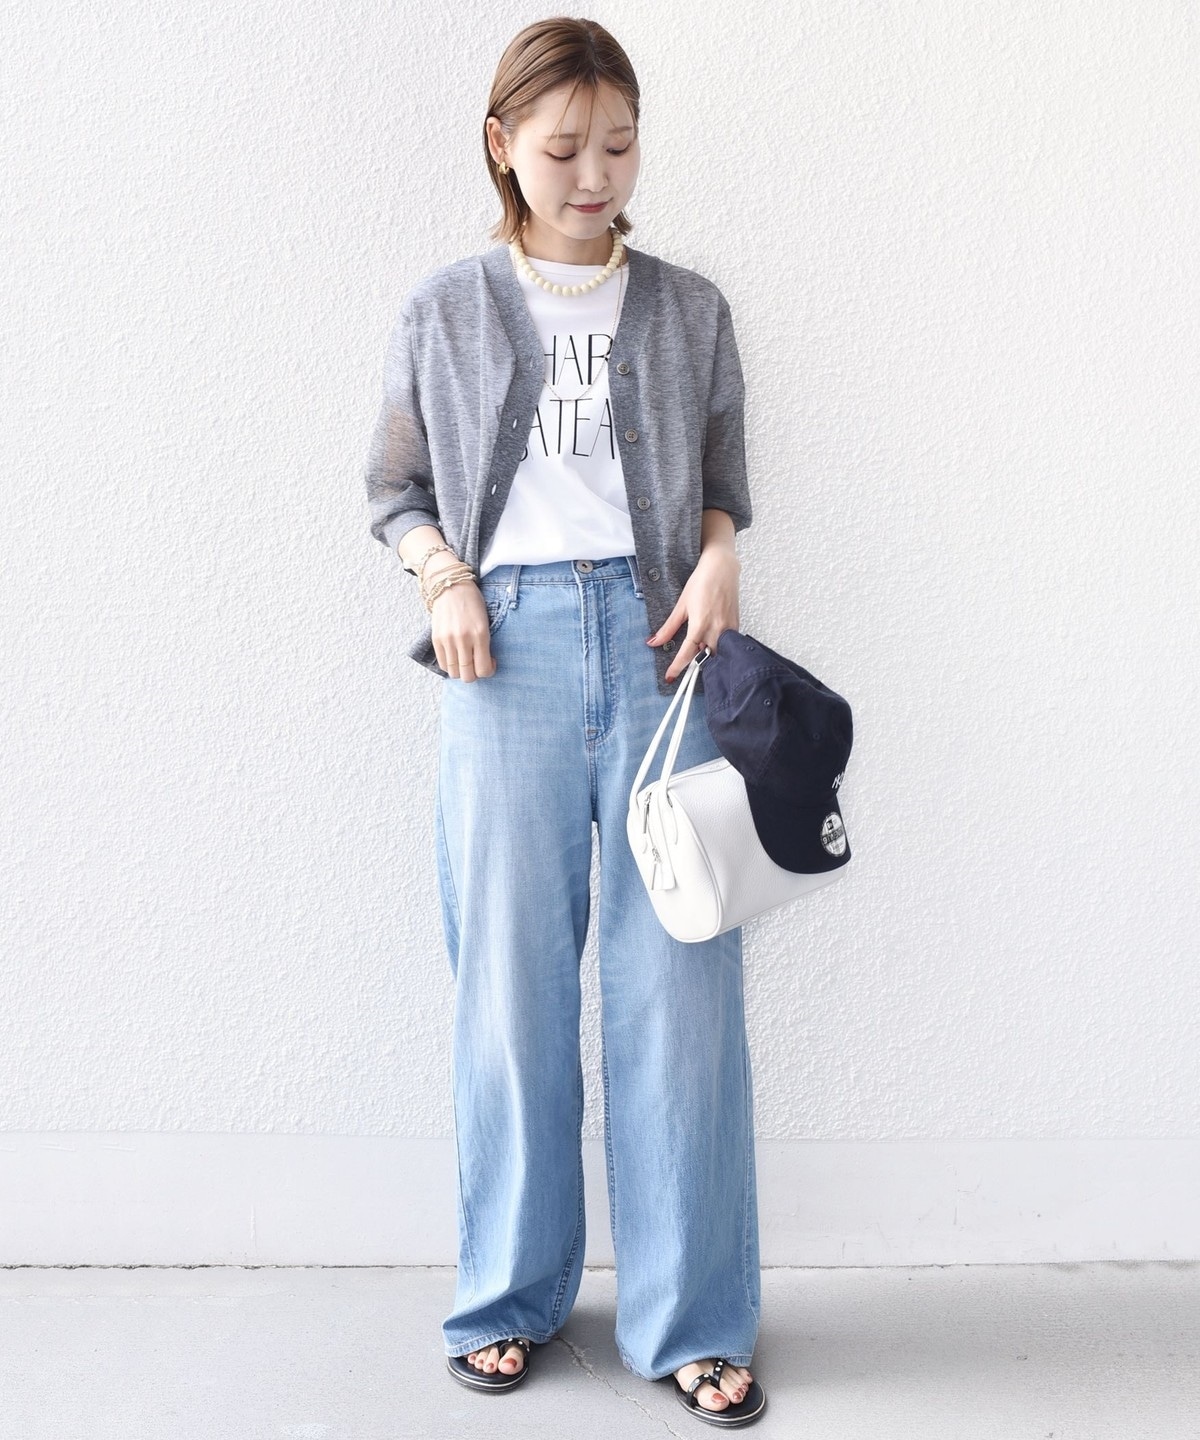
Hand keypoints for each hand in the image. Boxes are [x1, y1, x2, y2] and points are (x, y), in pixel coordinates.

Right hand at [427, 557, 495, 681]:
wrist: (451, 586)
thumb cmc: (472, 603)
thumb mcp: (485, 622)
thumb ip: (484, 644)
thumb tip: (483, 666)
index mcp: (480, 634)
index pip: (484, 669)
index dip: (489, 671)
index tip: (490, 662)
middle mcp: (463, 640)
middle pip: (468, 676)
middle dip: (474, 674)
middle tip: (477, 663)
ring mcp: (448, 640)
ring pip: (454, 673)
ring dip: (461, 671)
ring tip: (465, 659)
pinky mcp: (436, 639)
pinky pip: (443, 665)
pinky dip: (450, 665)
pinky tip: (455, 655)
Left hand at [647, 548, 740, 681]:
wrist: (722, 568)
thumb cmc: (701, 582)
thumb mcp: (681, 606)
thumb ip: (668, 627)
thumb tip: (654, 642)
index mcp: (700, 624)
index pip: (687, 654)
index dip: (677, 668)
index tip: (670, 677)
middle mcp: (716, 629)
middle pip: (705, 658)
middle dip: (695, 667)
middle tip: (685, 676)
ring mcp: (728, 628)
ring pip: (718, 653)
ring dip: (708, 659)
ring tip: (698, 661)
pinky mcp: (736, 625)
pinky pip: (728, 644)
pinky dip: (719, 649)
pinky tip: (712, 647)